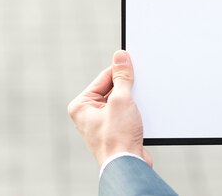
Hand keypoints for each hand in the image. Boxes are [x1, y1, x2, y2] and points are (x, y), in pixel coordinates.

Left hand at [68, 50, 150, 166]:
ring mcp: (101, 123)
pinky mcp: (114, 130)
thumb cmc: (118, 138)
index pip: (104, 77)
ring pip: (121, 101)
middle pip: (113, 88)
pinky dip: (135, 111)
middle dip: (128, 88)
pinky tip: (141, 115)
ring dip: (132, 100)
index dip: (121, 71)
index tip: (134, 64)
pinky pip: (126, 112)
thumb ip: (121, 76)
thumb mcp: (121, 100)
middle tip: (137, 89)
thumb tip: (120, 56)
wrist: (127, 165)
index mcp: (81, 105)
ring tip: (137, 108)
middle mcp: (88, 114)